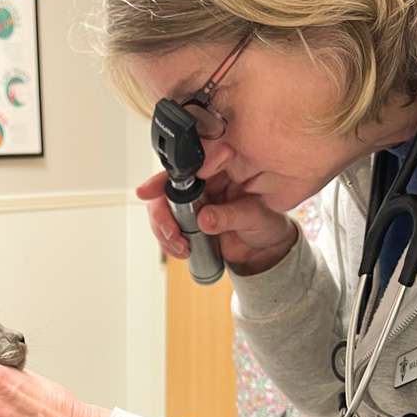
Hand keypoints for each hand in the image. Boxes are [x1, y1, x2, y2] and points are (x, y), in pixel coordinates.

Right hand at [137, 169, 298, 275]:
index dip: (164, 178)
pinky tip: (183, 250)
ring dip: (164, 231)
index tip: (149, 191)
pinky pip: (166, 229)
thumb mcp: (255, 217)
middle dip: (162, 213)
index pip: (187, 166)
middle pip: (166, 189)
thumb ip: (231, 215)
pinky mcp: (186, 223)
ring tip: (182, 247)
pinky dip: (168, 242)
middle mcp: (203, 184)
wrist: (266, 249)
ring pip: (161, 210)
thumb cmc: (267, 224)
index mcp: (221, 170)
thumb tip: (205, 219)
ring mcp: (192, 204)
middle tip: (172, 233)